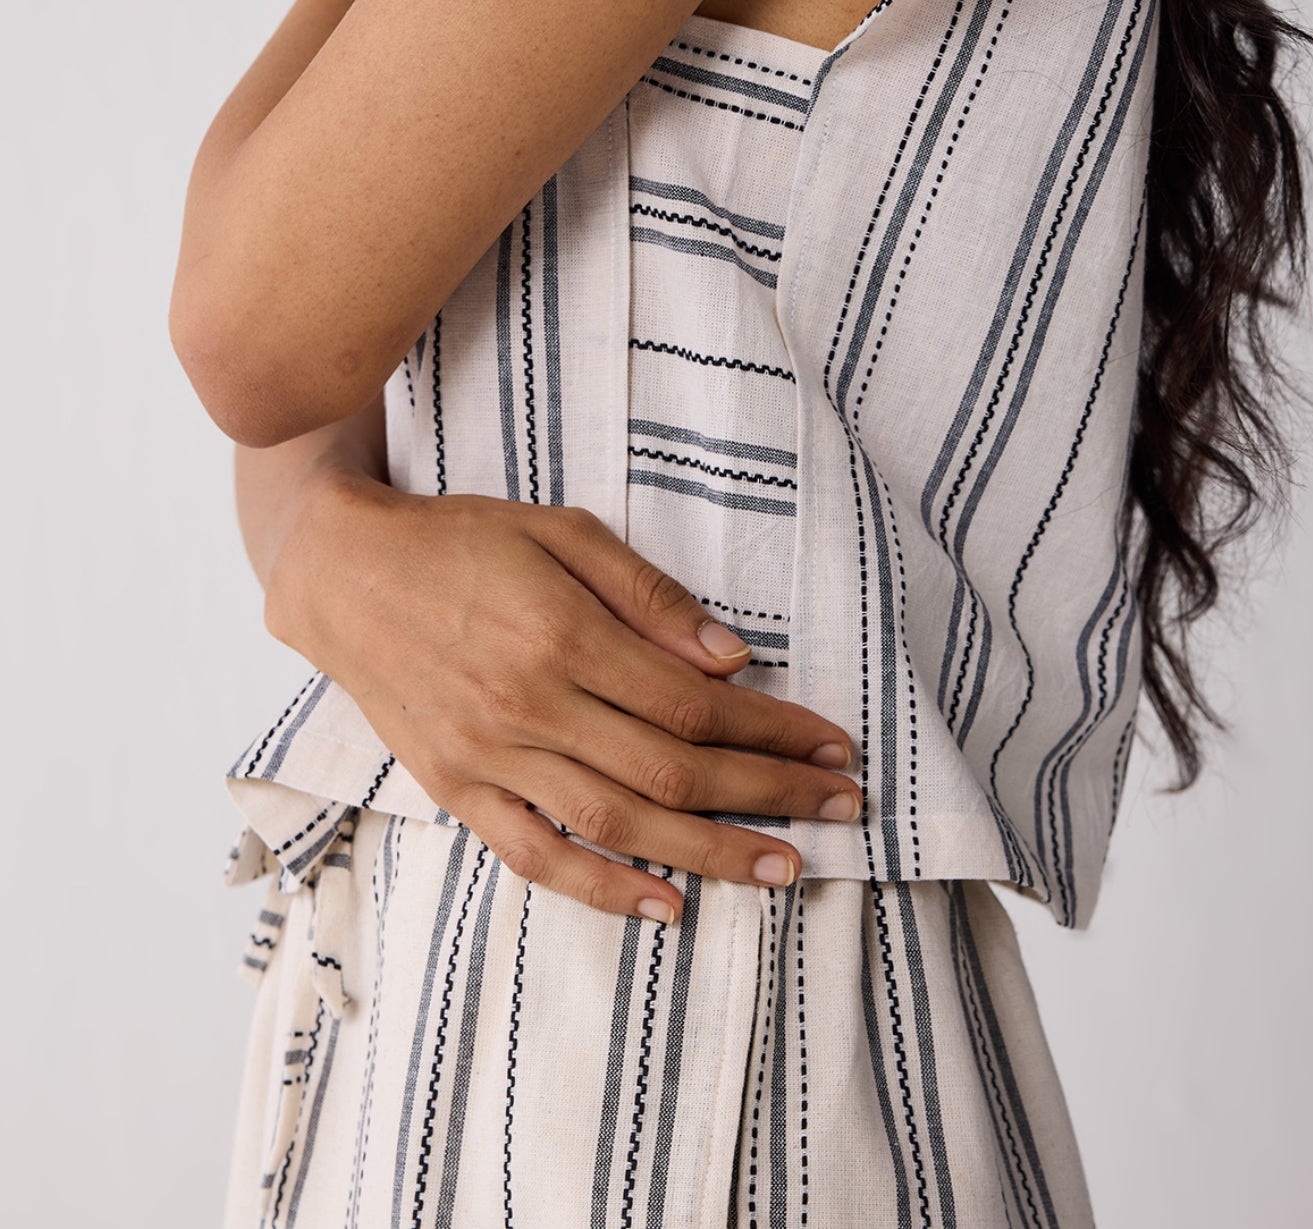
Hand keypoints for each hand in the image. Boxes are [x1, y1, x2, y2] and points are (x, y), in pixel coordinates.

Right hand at [265, 471, 862, 923]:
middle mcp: (529, 708)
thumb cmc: (461, 539)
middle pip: (671, 771)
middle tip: (843, 810)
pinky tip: (667, 907)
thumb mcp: (562, 531)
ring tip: (784, 871)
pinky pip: (537, 856)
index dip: (772, 730)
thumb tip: (733, 658)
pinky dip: (604, 889)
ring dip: (710, 854)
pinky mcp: (457, 790)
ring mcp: (490, 758)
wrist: (343, 573)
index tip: (831, 743)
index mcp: (562, 637)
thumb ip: (648, 594)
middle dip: (768, 796)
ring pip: (618, 824)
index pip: (693, 704)